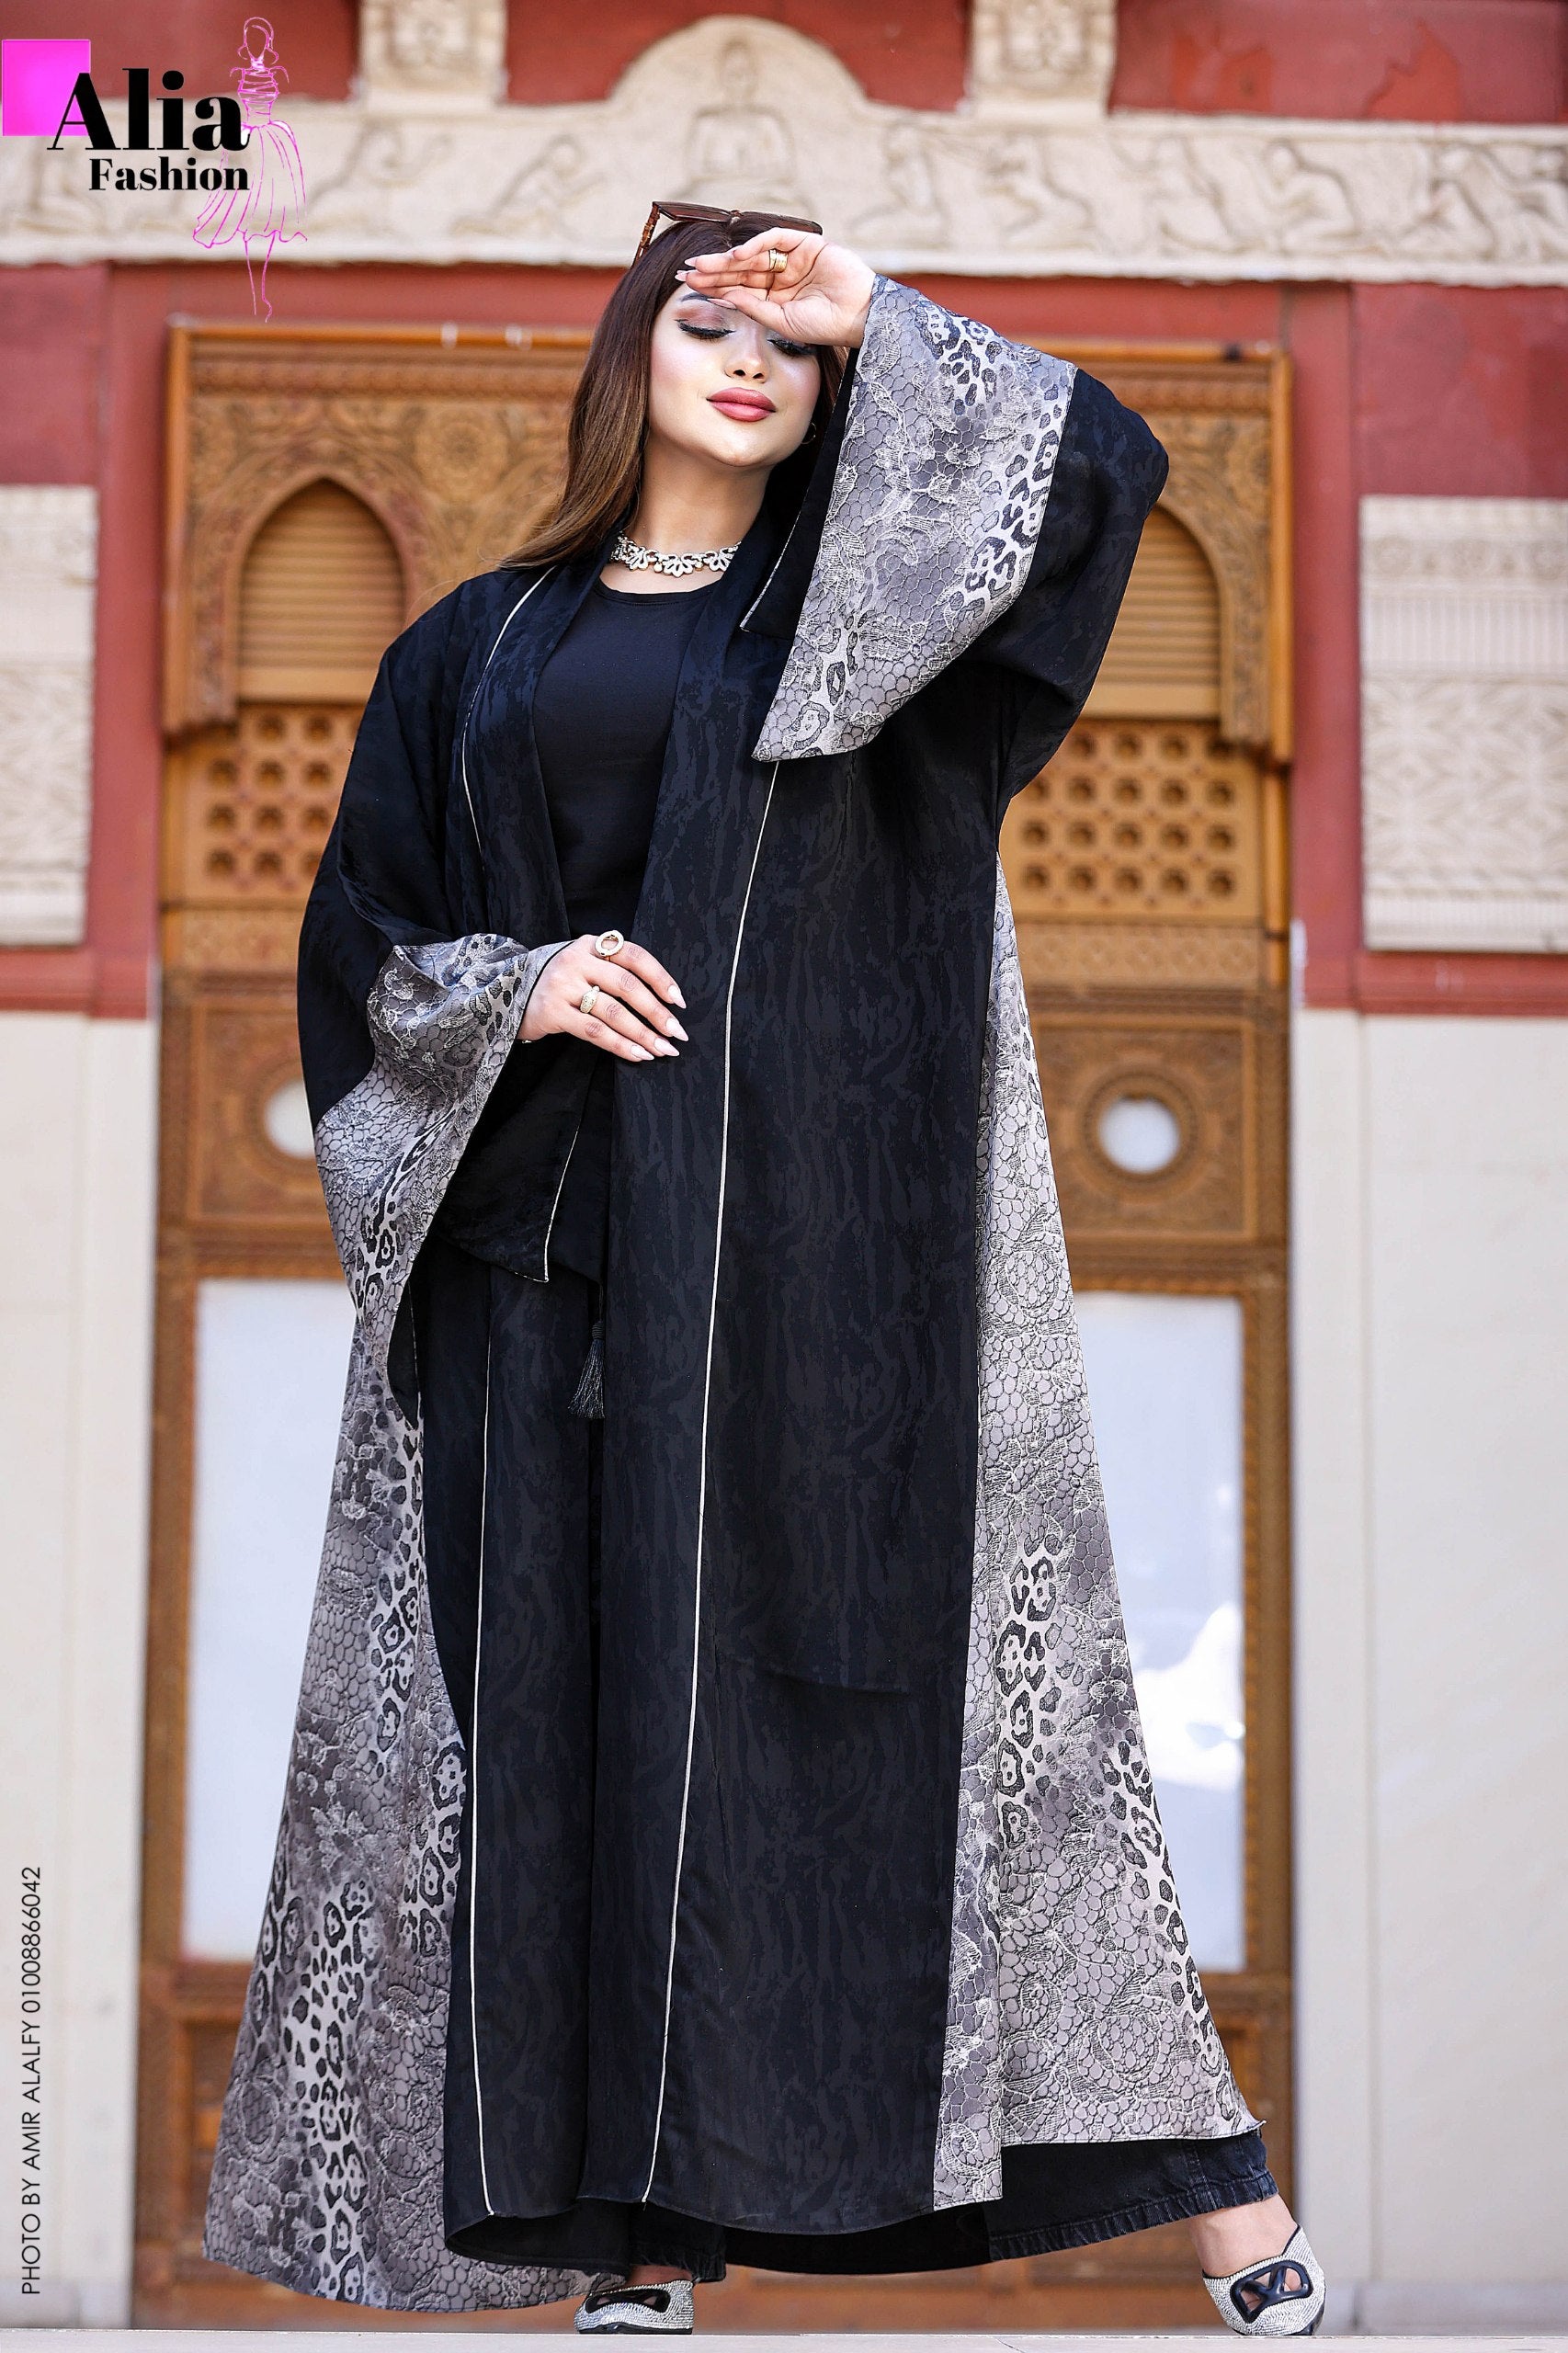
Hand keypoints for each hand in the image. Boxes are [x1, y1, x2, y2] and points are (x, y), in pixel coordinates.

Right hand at [521, 934, 686, 1062]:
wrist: (510, 991)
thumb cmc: (561, 981)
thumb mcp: (585, 963)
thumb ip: (614, 969)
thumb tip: (662, 1001)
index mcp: (591, 944)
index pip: (634, 956)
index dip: (660, 978)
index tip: (679, 1001)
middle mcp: (577, 960)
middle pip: (627, 985)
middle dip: (656, 1012)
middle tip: (676, 1033)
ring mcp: (563, 985)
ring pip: (613, 1012)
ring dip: (642, 1034)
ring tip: (662, 1049)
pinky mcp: (553, 1011)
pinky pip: (594, 1032)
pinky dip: (620, 1045)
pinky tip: (638, 1055)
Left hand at [677, 228, 875, 350]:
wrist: (859, 316)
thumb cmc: (825, 326)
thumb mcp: (782, 321)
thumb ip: (754, 307)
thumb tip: (725, 295)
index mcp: (776, 298)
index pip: (739, 288)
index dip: (715, 286)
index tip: (689, 285)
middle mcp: (782, 277)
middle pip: (741, 270)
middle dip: (714, 270)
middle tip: (687, 270)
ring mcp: (794, 259)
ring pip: (753, 255)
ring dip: (728, 259)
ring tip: (703, 265)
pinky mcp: (806, 243)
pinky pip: (774, 239)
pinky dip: (755, 244)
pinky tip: (736, 256)